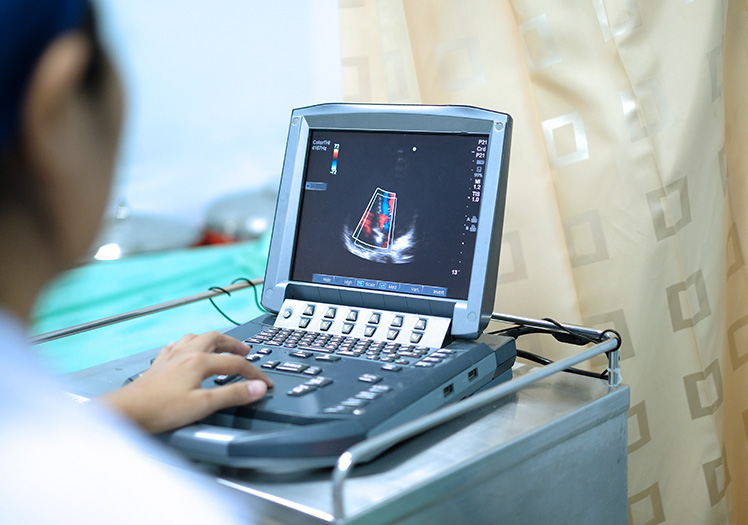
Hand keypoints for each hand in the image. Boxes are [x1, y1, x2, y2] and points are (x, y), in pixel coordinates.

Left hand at [101, 331, 272, 432]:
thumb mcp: (203, 405)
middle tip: (245, 352)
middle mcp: (185, 354)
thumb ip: (233, 395)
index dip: (254, 373)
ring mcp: (170, 357)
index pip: (235, 364)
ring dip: (212, 340)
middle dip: (233, 345)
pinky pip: (176, 346)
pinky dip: (188, 345)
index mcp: (199, 362)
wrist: (127, 412)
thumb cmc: (160, 410)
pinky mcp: (159, 365)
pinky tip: (186, 350)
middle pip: (215, 339)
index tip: (264, 383)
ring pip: (195, 338)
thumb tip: (257, 388)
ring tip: (220, 346)